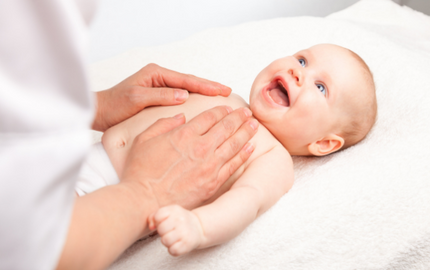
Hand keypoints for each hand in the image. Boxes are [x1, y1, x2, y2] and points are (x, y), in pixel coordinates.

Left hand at [92, 63, 231, 130]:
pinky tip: (201, 103)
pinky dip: (192, 98)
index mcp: (156, 74)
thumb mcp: (137, 99)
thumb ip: (161, 96)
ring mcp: (159, 86)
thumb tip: (184, 95)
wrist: (100, 112)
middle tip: (227, 91)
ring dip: (202, 91)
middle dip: (208, 86)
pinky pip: (179, 95)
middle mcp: (159, 77)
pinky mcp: (157, 95)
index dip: (206, 85)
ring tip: (219, 95)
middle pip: (189, 81)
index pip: (186, 80)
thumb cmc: (115, 105)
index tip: (222, 89)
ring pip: (186, 87)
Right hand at [120, 106, 257, 214]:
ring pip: (234, 144)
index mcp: (183, 134)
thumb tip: (181, 117)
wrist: (143, 201)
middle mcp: (200, 147)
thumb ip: (163, 124)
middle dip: (238, 118)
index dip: (221, 110)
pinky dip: (243, 155)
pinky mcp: (213, 182)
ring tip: (254, 125)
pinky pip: (233, 165)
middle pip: (226, 127)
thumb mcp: (144, 139)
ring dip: (245, 132)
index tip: (228, 108)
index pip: (209, 117)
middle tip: (247, 113)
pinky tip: (250, 147)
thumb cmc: (140, 172)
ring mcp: (209, 165)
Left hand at [148, 205, 202, 255]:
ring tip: (173, 238)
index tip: (165, 222)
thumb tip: (151, 227)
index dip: (158, 222)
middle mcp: (181, 219)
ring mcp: (185, 232)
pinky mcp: (187, 244)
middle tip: (169, 231)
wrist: (199, 227)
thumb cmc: (178, 221)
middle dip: (162, 232)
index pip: (158, 216)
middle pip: (161, 229)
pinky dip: (173, 249)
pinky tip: (177, 244)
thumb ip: (154, 217)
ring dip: (167, 241)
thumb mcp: (167, 213)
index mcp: (174, 210)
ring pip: (165, 241)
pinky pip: (172, 251)